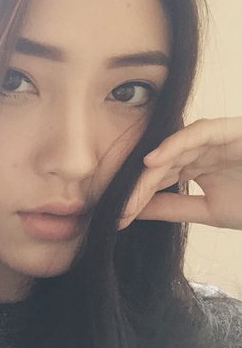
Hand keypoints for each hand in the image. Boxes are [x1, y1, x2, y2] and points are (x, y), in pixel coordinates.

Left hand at [118, 117, 241, 230]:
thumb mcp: (211, 211)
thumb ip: (175, 207)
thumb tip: (135, 211)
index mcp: (198, 165)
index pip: (159, 177)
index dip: (139, 196)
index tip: (119, 218)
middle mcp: (202, 148)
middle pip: (161, 162)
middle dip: (139, 186)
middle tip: (119, 210)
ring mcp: (215, 137)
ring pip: (173, 148)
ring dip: (150, 169)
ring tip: (128, 189)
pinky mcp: (228, 129)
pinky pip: (197, 132)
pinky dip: (173, 144)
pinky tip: (151, 161)